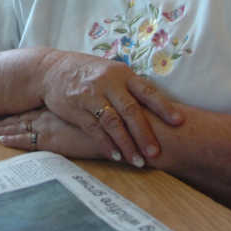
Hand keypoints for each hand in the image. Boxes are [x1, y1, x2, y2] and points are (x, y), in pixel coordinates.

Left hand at [0, 108, 105, 159]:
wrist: (116, 127)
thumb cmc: (107, 119)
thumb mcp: (91, 113)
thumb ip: (81, 112)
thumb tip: (78, 110)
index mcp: (57, 108)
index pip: (32, 109)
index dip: (17, 110)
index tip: (3, 110)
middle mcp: (50, 115)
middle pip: (21, 117)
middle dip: (4, 120)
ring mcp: (49, 127)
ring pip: (19, 128)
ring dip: (3, 129)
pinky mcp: (51, 141)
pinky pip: (28, 141)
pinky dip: (14, 140)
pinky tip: (2, 141)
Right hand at [41, 51, 182, 165]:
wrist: (50, 69)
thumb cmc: (88, 72)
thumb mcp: (111, 71)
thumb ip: (131, 86)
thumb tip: (160, 107)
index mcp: (122, 73)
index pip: (147, 91)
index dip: (163, 107)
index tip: (179, 122)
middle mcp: (108, 83)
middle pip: (131, 110)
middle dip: (145, 134)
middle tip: (155, 153)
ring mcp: (91, 96)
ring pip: (113, 123)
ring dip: (126, 144)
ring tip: (137, 161)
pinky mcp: (77, 109)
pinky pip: (94, 129)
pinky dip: (106, 144)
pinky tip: (115, 155)